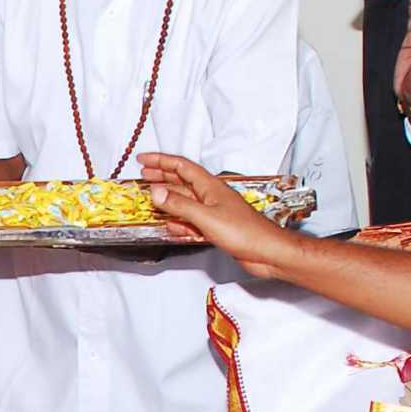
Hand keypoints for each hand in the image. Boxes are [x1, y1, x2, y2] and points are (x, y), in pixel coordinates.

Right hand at [139, 152, 292, 270]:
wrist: (267, 252)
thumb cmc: (245, 232)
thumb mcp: (206, 217)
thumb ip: (180, 205)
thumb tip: (156, 192)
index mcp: (210, 186)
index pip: (181, 166)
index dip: (160, 161)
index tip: (143, 159)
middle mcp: (211, 196)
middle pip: (181, 181)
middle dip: (161, 176)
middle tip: (143, 175)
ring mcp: (214, 211)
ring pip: (185, 201)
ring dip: (168, 200)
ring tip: (152, 198)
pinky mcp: (216, 227)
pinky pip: (192, 220)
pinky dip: (179, 221)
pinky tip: (172, 224)